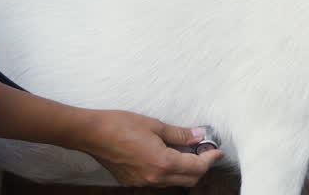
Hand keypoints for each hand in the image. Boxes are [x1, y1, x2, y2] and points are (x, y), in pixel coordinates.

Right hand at [75, 110, 223, 187]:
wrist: (91, 133)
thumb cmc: (119, 125)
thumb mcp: (154, 125)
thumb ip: (179, 134)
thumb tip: (198, 135)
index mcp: (163, 163)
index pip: (197, 167)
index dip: (210, 158)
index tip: (217, 151)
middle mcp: (155, 178)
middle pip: (189, 179)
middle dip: (201, 166)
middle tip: (203, 150)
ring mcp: (143, 182)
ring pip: (174, 181)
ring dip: (184, 170)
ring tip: (183, 151)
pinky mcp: (133, 181)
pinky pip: (158, 181)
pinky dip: (167, 171)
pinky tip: (164, 156)